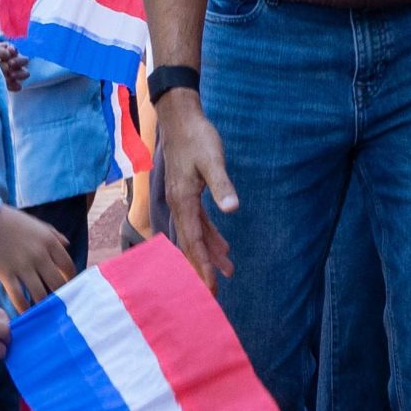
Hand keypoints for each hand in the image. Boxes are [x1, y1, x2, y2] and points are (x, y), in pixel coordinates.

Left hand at [0, 41, 28, 91]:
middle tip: (11, 64)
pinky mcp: (6, 86)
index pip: (14, 51)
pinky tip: (13, 86)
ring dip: (20, 73)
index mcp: (1, 51)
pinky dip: (16, 85)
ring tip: (11, 75)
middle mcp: (7, 62)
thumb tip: (10, 52)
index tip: (11, 52)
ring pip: (23, 72)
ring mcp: (8, 74)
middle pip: (22, 60)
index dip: (14, 51)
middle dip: (19, 61)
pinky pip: (17, 86)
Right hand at [0, 204, 73, 308]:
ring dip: (43, 304)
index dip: (71, 279)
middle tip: (58, 302)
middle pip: (57, 283)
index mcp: (49, 241)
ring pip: (40, 294)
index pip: (68, 266)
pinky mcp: (6, 274)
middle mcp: (39, 255)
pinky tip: (26, 312)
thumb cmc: (12, 222)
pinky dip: (23, 307)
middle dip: (59, 295)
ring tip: (44, 310)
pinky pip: (18, 297)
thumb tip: (67, 244)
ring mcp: (23, 266)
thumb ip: (54, 235)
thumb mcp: (37, 224)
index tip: (69, 285)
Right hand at [156, 92, 237, 284]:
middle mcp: (178, 204)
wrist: (180, 117)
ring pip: (195, 234)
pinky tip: (223, 246)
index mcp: (182, 201)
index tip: (210, 286)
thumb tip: (232, 209)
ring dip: (210, 253)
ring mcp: (181, 199)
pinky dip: (209, 237)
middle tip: (213, 293)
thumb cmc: (197, 137)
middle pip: (190, 244)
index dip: (202, 265)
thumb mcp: (212, 160)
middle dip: (202, 268)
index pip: (193, 241)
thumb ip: (222, 185)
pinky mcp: (187, 193)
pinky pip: (198, 223)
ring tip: (229, 272)